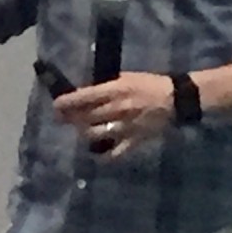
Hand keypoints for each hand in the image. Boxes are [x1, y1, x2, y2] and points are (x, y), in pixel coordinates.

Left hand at [53, 72, 174, 157]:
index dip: (67, 102)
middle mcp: (116, 109)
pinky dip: (103, 155)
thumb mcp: (126, 77)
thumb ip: (106, 85)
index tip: (56, 105)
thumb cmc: (149, 84)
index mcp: (115, 91)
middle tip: (61, 117)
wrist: (174, 100)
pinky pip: (114, 153)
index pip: (84, 97)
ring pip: (95, 135)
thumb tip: (86, 92)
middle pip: (85, 117)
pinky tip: (96, 152)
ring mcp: (124, 127)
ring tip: (79, 130)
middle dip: (69, 118)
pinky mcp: (133, 141)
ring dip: (83, 132)